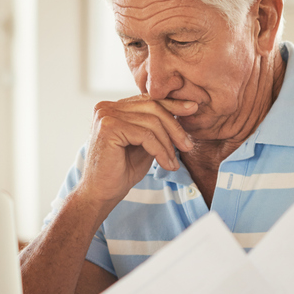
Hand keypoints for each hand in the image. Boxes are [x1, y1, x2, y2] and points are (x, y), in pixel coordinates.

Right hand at [77, 96, 197, 207]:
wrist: (100, 194)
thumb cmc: (120, 172)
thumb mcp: (143, 144)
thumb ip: (155, 127)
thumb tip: (182, 111)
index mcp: (113, 108)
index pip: (147, 100)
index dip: (172, 104)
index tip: (192, 109)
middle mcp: (106, 107)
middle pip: (152, 106)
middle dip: (174, 126)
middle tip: (188, 145)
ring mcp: (105, 115)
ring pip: (151, 121)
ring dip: (168, 143)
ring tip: (175, 162)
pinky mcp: (109, 128)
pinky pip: (145, 135)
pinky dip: (160, 151)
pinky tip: (166, 164)